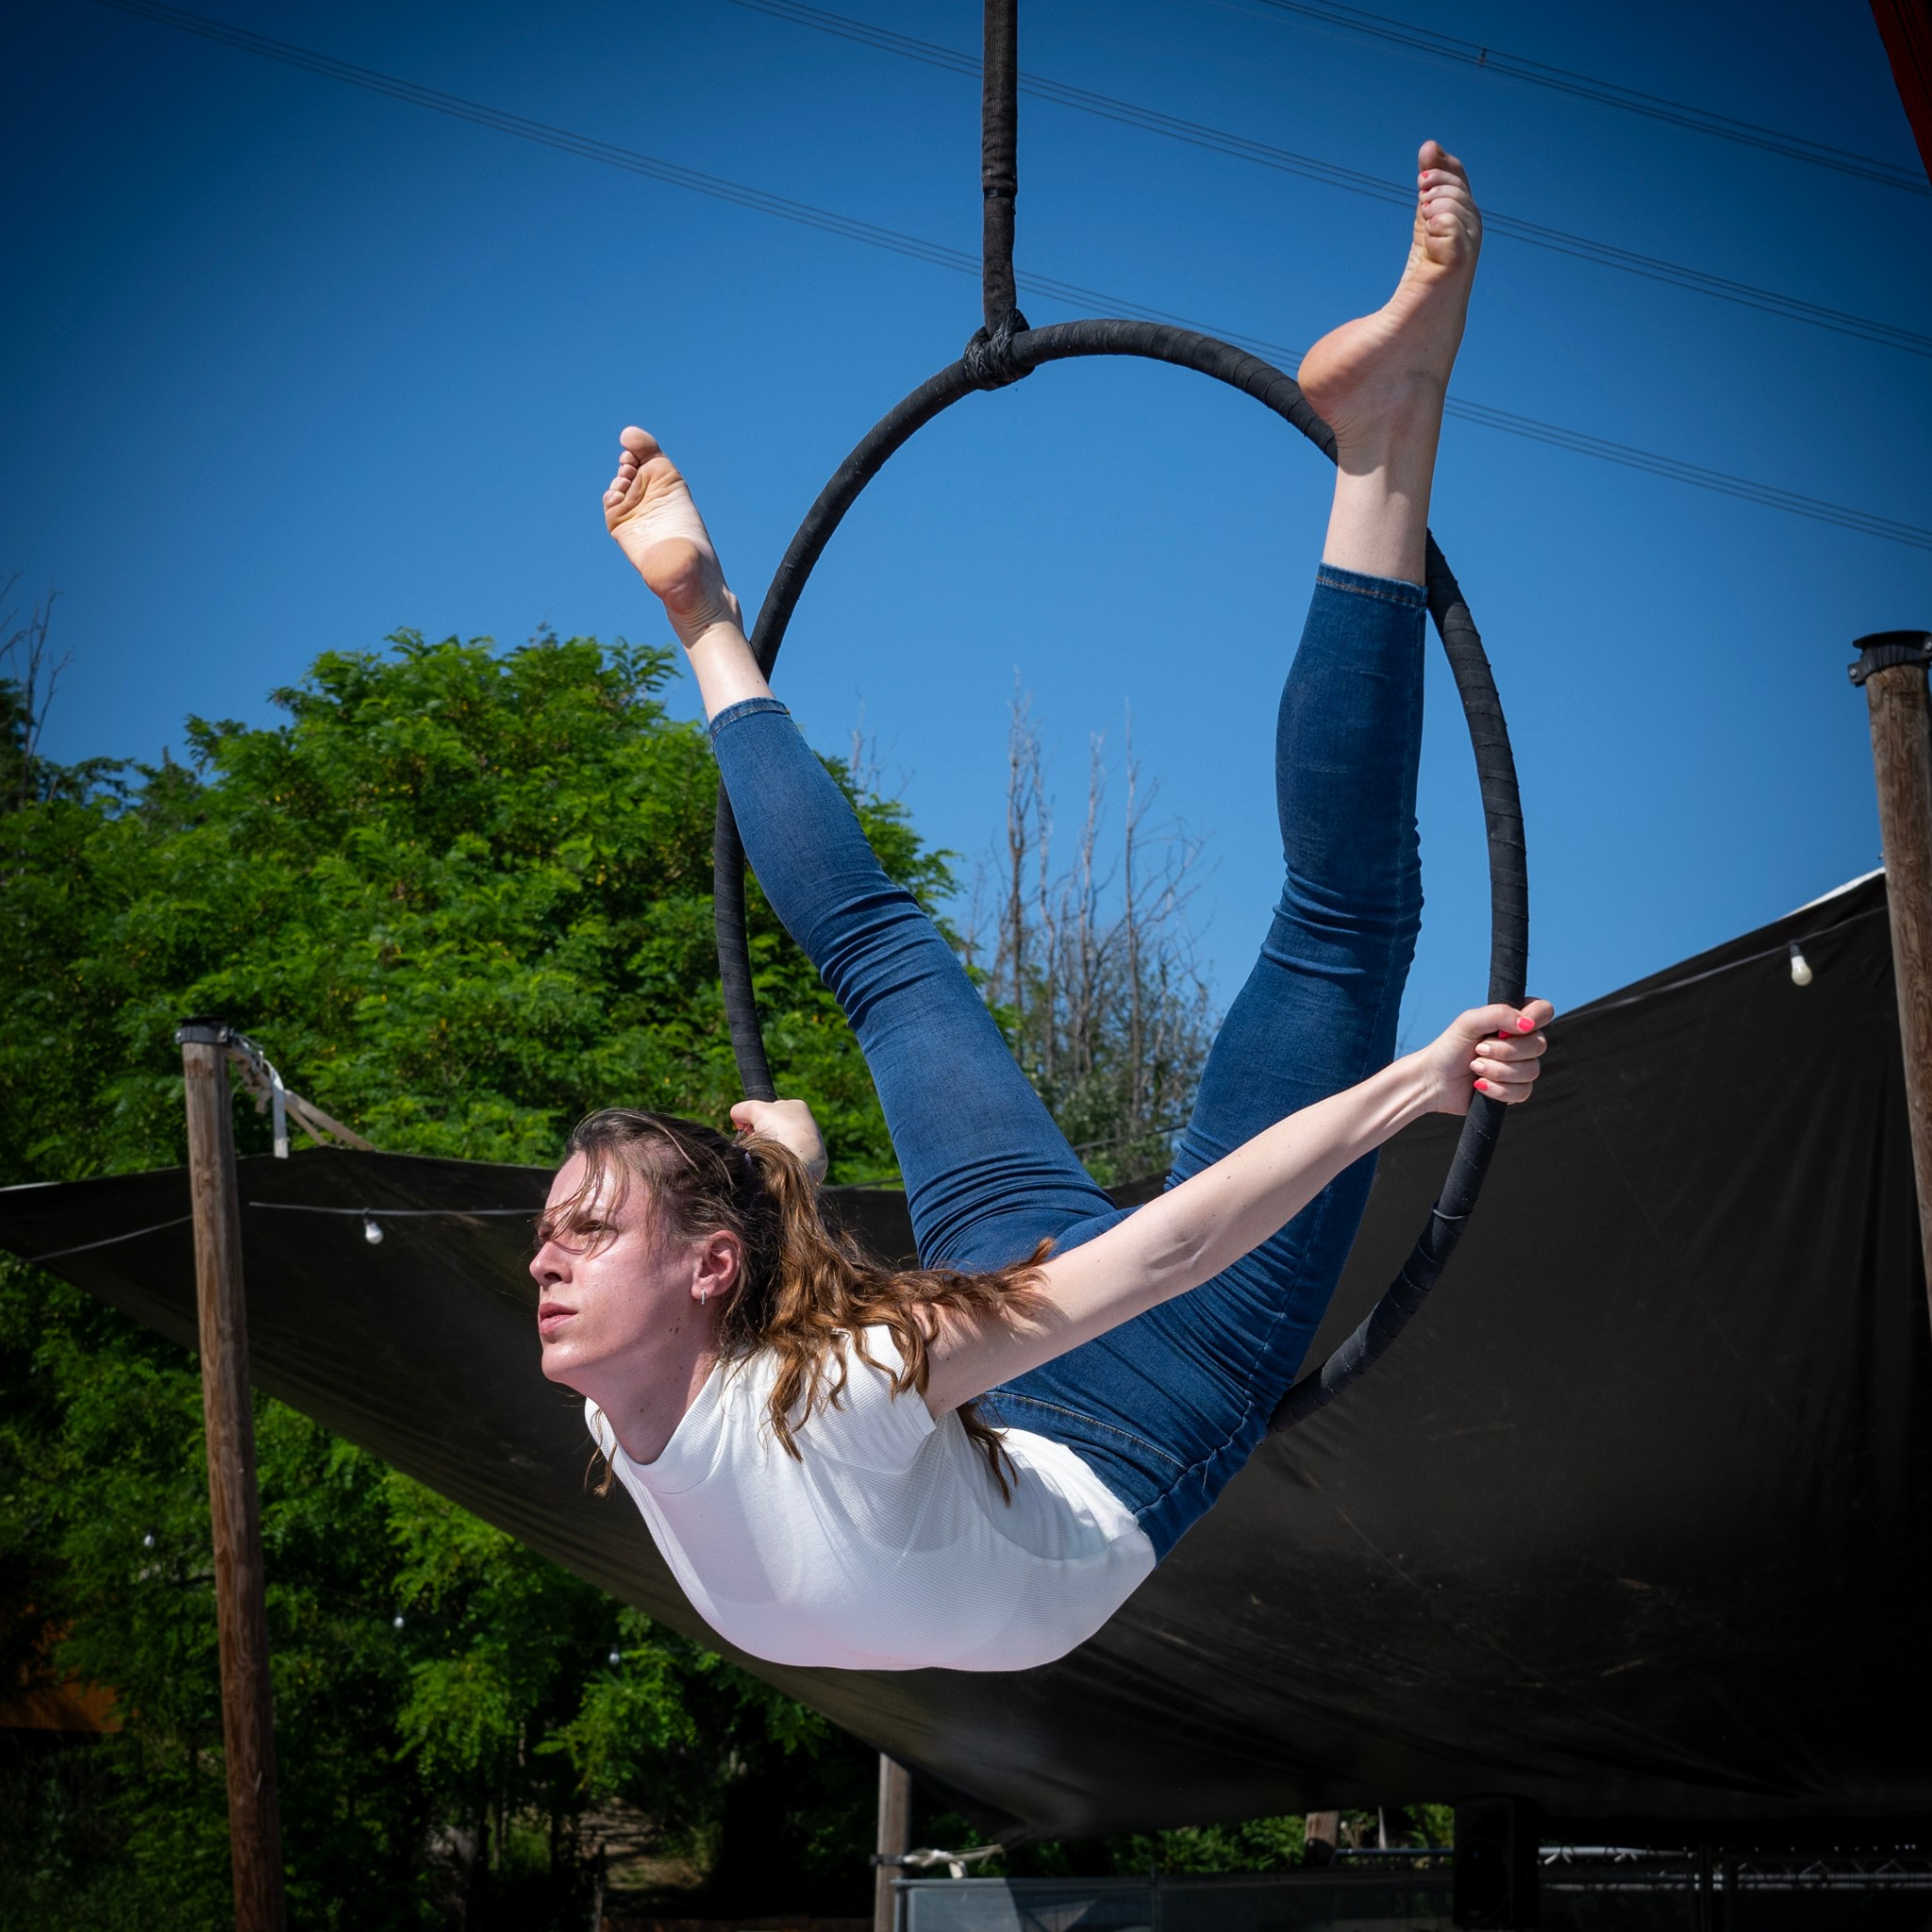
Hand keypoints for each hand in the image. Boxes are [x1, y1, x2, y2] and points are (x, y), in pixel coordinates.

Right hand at [729, 1097, 828, 1182]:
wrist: (801, 1160)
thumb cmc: (781, 1130)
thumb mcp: (756, 1111)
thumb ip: (742, 1109)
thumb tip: (736, 1115)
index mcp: (797, 1106)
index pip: (769, 1109)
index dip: (756, 1118)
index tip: (749, 1128)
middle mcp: (806, 1123)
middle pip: (773, 1127)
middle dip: (762, 1134)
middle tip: (757, 1141)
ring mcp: (809, 1143)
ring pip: (779, 1144)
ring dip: (769, 1148)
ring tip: (768, 1154)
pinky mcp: (810, 1162)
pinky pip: (787, 1159)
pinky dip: (778, 1161)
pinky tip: (776, 1164)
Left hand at [1418, 998, 1553, 1115]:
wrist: (1433, 1080)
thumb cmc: (1449, 1048)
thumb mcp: (1469, 1022)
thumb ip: (1499, 1014)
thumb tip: (1528, 1024)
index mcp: (1513, 1020)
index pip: (1544, 1011)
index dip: (1535, 1018)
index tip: (1512, 1028)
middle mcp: (1521, 1043)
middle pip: (1539, 1045)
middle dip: (1505, 1050)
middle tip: (1479, 1050)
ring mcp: (1519, 1067)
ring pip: (1531, 1071)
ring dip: (1498, 1070)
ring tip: (1475, 1067)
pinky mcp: (1515, 1091)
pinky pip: (1523, 1092)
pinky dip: (1498, 1089)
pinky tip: (1480, 1084)